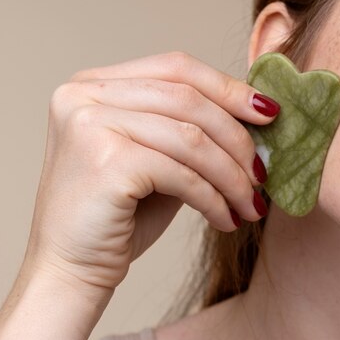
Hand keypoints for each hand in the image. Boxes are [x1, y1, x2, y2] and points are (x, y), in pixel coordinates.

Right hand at [24, 51, 276, 294]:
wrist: (69, 272)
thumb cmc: (117, 216)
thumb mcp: (156, 156)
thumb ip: (190, 126)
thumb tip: (259, 112)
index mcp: (93, 83)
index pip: (177, 68)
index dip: (228, 88)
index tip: (270, 113)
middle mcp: (83, 95)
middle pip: (188, 98)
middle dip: (238, 137)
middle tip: (265, 172)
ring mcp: (89, 124)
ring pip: (191, 137)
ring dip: (232, 175)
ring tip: (251, 204)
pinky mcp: (105, 162)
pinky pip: (182, 173)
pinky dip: (213, 198)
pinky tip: (226, 219)